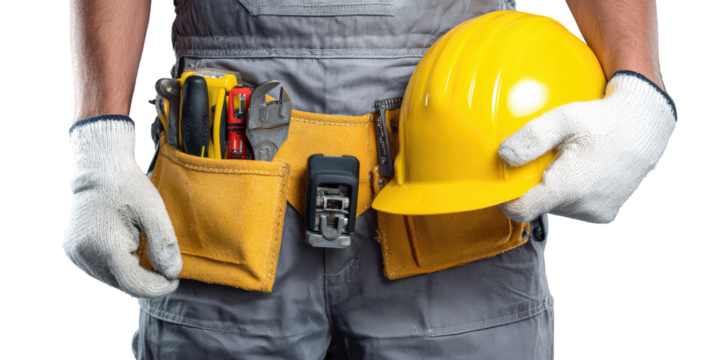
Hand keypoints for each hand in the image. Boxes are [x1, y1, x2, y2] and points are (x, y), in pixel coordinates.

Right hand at [61, 115, 182, 297]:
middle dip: (146, 281)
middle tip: (165, 268)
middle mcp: (83, 255)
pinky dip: (118, 267)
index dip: (157, 287)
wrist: (100, 168)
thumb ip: (164, 245)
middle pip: (122, 285)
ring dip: (132, 275)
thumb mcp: (155, 212)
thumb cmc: (130, 187)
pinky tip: (128, 249)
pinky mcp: (72, 251)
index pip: (134, 284)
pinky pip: (100, 270)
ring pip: (110, 280)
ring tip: (144, 251)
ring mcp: (74, 254)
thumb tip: (172, 274)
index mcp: (104, 246)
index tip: (174, 279)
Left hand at [497, 71, 677, 224]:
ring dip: (554, 188)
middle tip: (544, 159)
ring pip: (557, 207)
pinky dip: (571, 192)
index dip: (506, 198)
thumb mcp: (565, 117)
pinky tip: (580, 169)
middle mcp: (584, 207)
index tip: (504, 181)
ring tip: (565, 162)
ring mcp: (597, 213)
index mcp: (570, 187)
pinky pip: (575, 208)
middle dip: (534, 186)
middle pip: (539, 206)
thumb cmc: (605, 119)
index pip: (521, 209)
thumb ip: (532, 137)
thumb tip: (504, 155)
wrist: (648, 126)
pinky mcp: (606, 214)